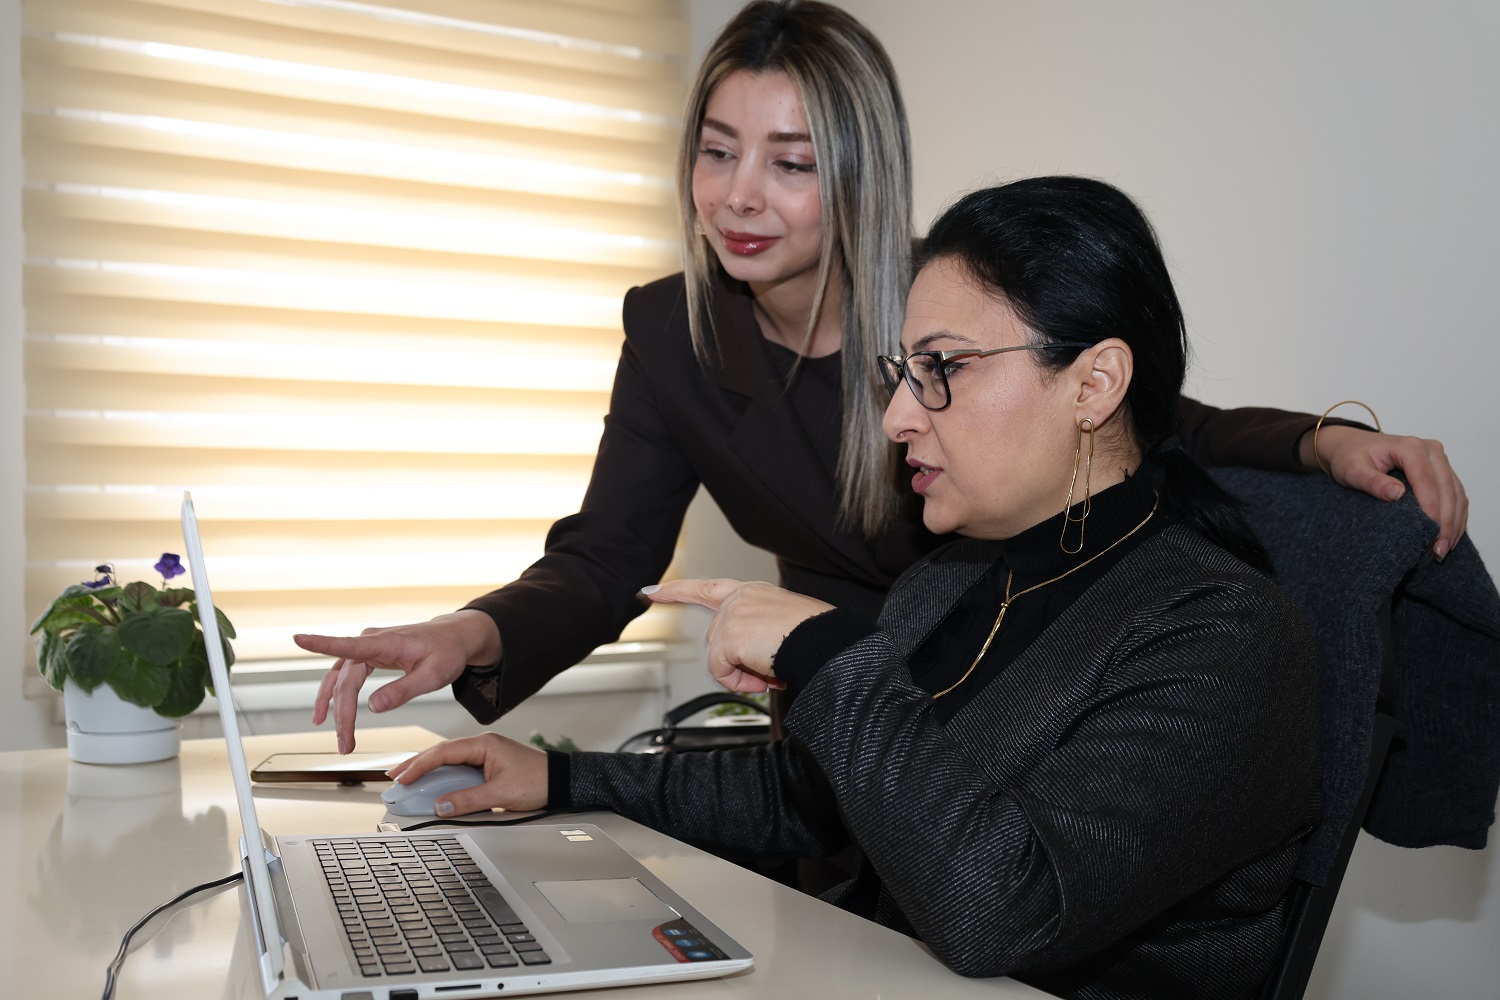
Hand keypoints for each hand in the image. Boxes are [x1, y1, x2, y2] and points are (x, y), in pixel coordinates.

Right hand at [297, 610, 501, 753]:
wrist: (454, 638)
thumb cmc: (447, 651)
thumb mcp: (433, 675)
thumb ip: (403, 690)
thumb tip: (374, 706)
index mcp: (386, 642)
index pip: (349, 644)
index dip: (322, 644)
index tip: (299, 639)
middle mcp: (372, 641)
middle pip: (345, 680)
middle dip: (342, 714)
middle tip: (345, 743)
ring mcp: (368, 648)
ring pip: (342, 681)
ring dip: (336, 709)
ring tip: (338, 737)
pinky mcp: (369, 656)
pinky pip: (346, 677)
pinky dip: (337, 697)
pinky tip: (329, 714)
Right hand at [388, 734, 547, 816]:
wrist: (562, 781)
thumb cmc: (539, 780)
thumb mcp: (501, 794)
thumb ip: (468, 800)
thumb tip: (441, 806)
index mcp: (484, 745)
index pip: (443, 752)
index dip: (420, 765)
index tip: (402, 777)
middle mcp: (482, 746)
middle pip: (442, 754)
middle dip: (417, 766)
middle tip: (395, 778)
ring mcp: (485, 756)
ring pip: (449, 763)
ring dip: (429, 772)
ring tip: (407, 782)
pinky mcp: (488, 767)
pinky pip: (459, 770)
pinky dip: (444, 778)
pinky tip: (433, 786)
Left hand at [642, 579, 831, 692]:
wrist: (823, 641)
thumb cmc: (815, 635)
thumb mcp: (783, 625)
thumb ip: (758, 633)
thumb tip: (753, 662)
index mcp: (751, 592)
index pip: (707, 588)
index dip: (677, 591)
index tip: (651, 590)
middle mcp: (738, 598)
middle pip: (716, 640)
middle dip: (736, 661)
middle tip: (770, 668)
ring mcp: (731, 616)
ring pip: (720, 659)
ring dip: (745, 673)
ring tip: (773, 670)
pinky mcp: (728, 637)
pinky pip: (721, 672)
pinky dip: (740, 682)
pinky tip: (763, 677)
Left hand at [1304, 425, 1468, 559]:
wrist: (1351, 446)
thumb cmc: (1349, 457)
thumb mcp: (1352, 470)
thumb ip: (1372, 481)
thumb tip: (1397, 494)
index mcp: (1410, 447)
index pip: (1426, 479)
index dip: (1432, 507)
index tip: (1432, 532)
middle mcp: (1430, 450)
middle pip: (1447, 488)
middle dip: (1446, 521)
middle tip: (1439, 550)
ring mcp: (1439, 460)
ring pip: (1456, 493)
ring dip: (1454, 522)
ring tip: (1443, 549)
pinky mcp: (1441, 471)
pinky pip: (1455, 494)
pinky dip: (1455, 516)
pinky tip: (1449, 536)